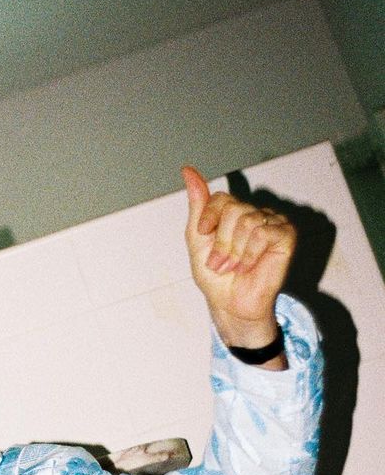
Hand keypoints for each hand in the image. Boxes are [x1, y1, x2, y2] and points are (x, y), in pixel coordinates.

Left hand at [182, 166, 295, 348]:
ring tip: (234, 267)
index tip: (204, 237)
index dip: (209, 219)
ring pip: (246, 221)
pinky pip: (263, 233)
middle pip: (232, 209)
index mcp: (233, 212)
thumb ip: (197, 206)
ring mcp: (272, 221)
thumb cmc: (215, 276)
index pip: (220, 198)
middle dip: (221, 243)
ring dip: (234, 252)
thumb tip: (188, 171)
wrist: (230, 304)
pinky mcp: (286, 235)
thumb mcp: (197, 240)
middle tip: (222, 263)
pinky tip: (249, 266)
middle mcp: (254, 212)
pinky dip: (250, 254)